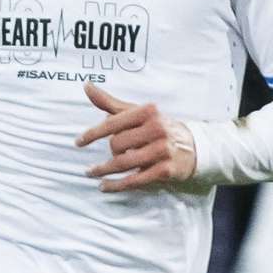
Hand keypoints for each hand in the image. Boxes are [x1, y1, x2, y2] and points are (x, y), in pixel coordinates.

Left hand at [75, 83, 197, 190]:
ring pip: (123, 163)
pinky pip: (134, 180)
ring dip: (104, 170)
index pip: (113, 123)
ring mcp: (162, 151)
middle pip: (117, 144)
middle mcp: (156, 129)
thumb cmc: (158, 127)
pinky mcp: (164, 170)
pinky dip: (116, 185)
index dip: (92, 134)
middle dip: (111, 150)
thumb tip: (86, 86)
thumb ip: (110, 103)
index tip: (78, 142)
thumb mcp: (138, 112)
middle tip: (115, 152)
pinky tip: (104, 186)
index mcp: (148, 112)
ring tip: (91, 172)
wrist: (193, 147)